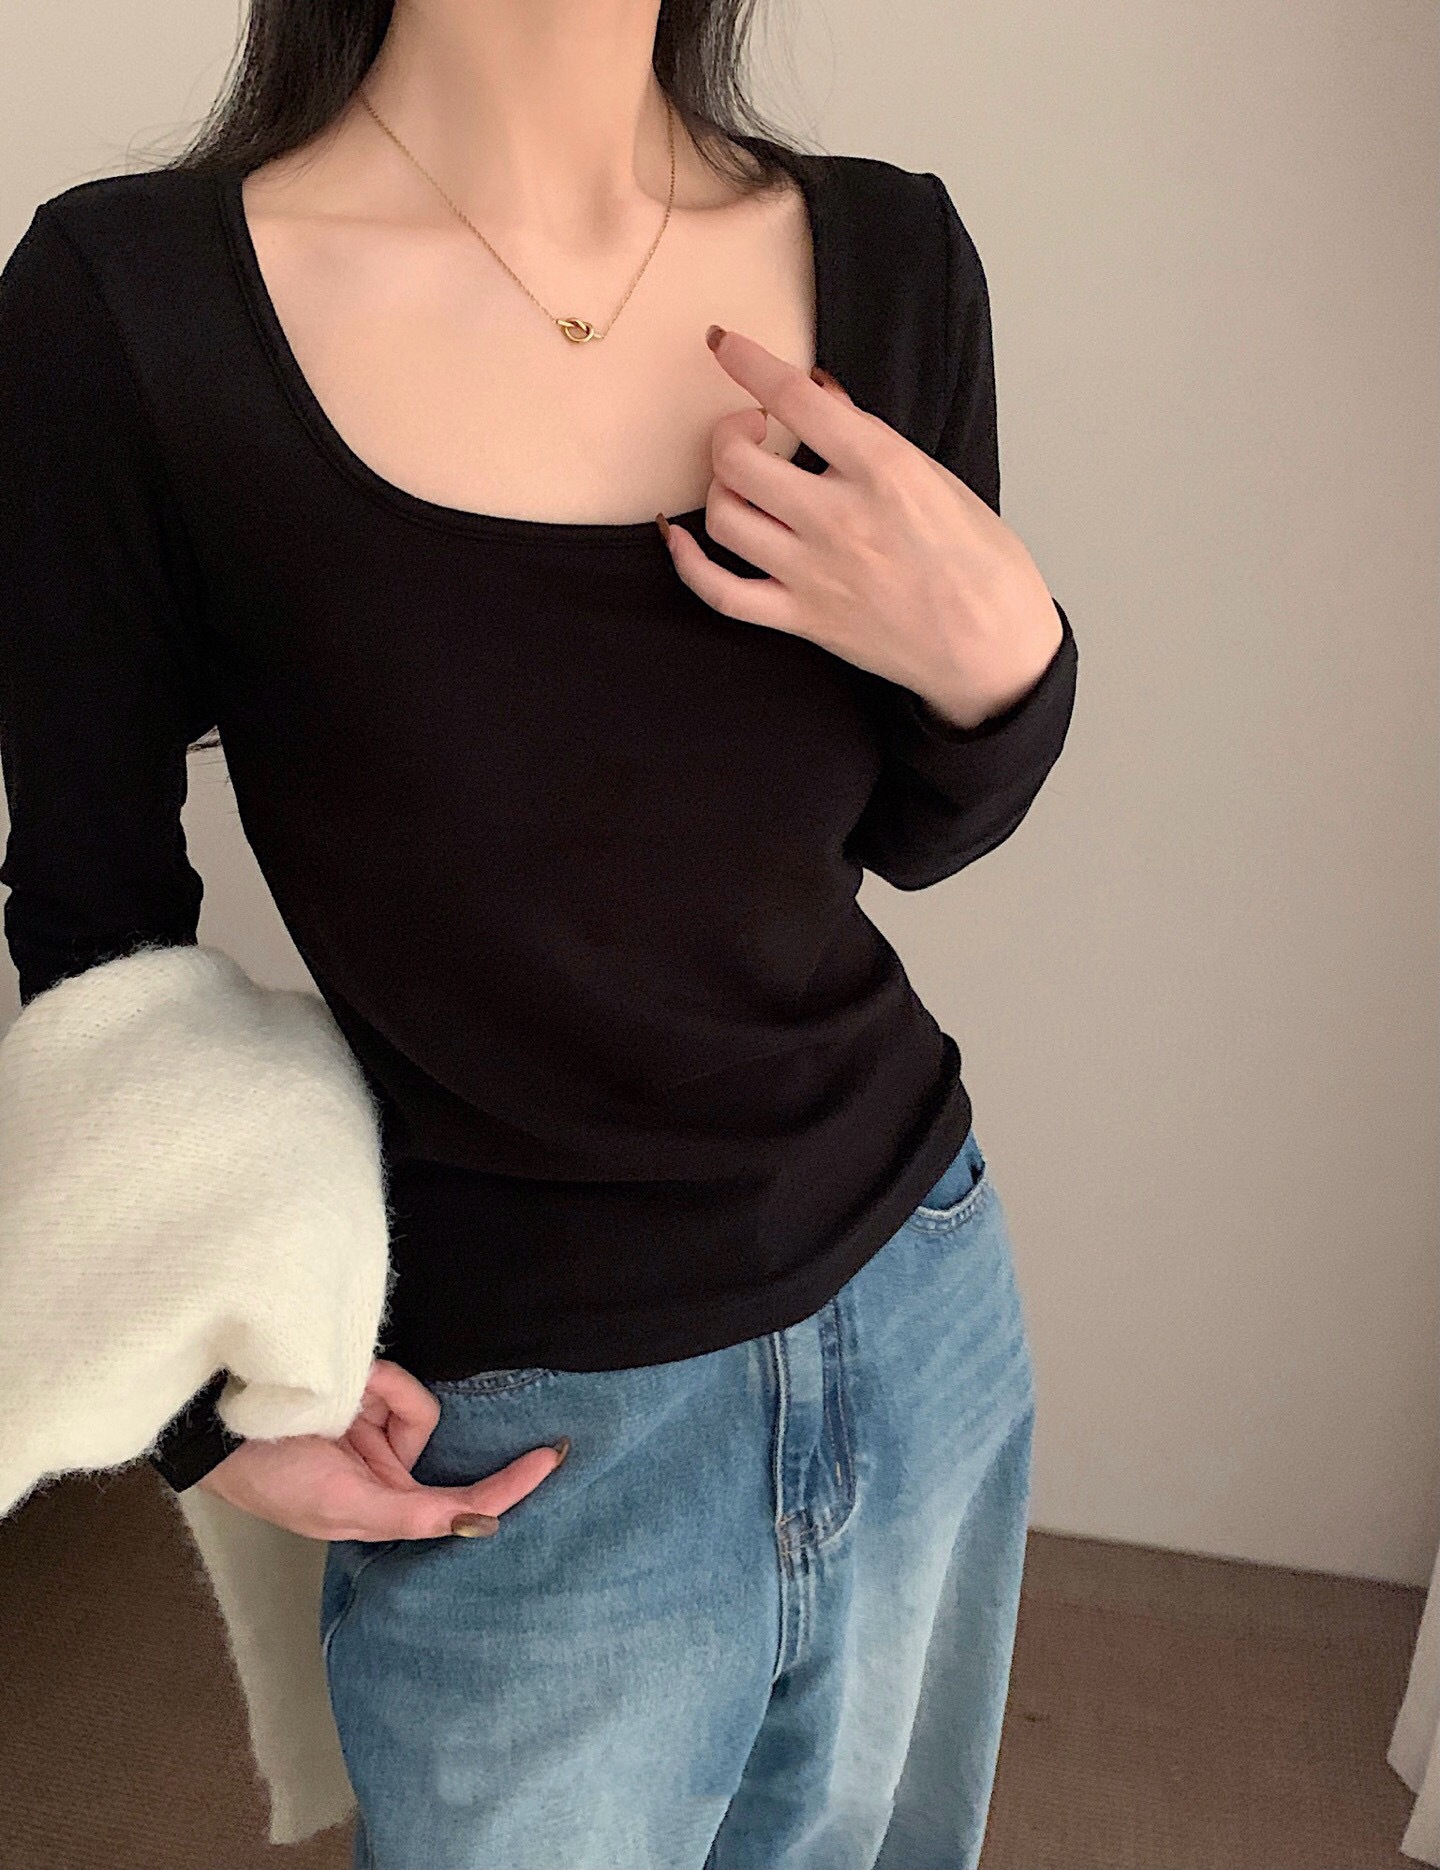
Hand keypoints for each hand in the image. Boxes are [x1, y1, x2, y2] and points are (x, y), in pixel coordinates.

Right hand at [194, 1356, 566, 1541]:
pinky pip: (397, 1382)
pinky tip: (339, 1390)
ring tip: (332, 1411)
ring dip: (379, 1403)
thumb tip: (480, 1523)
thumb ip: (414, 1514)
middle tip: (396, 1409)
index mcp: (384, 1507)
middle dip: (405, 1420)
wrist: (220, 1426)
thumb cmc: (274, 1480)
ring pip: (416, 1407)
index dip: (509, 1487)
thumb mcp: (345, 1508)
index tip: (553, 1458)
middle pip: (433, 1436)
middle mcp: (387, 1465)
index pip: (461, 1503)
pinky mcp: (367, 1384)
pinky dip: (375, 1384)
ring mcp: (376, 1422)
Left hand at [659, 326, 1062, 729]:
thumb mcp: (938, 478)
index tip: (723, 342)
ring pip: (725, 516)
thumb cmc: (980, 563)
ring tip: (741, 480)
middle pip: (741, 458)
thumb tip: (820, 393)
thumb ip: (870, 434)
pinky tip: (679, 536)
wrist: (994, 649)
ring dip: (719, 485)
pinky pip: (721, 592)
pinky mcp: (803, 620)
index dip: (748, 362)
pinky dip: (688, 561)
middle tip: (750, 428)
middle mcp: (841, 520)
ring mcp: (815, 574)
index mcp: (884, 471)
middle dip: (731, 429)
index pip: (795, 400)